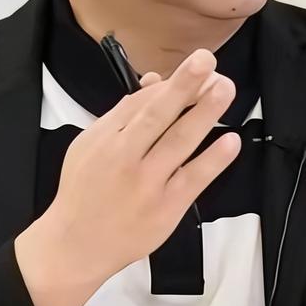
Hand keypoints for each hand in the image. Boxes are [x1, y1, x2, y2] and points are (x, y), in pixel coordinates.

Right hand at [14, 48, 239, 305]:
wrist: (74, 245)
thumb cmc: (84, 189)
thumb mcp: (89, 145)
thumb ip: (122, 116)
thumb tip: (156, 82)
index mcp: (105, 139)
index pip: (141, 103)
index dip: (171, 82)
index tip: (198, 62)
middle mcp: (125, 158)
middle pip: (157, 116)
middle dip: (183, 86)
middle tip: (207, 60)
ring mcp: (147, 184)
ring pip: (178, 143)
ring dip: (204, 114)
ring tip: (225, 89)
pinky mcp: (166, 209)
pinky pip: (193, 180)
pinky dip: (213, 160)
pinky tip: (231, 141)